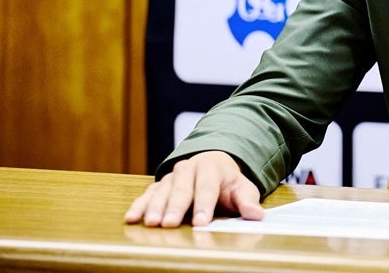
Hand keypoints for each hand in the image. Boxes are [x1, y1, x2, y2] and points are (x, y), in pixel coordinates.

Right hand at [123, 151, 263, 227]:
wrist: (211, 165)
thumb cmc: (227, 183)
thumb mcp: (242, 188)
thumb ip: (248, 201)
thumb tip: (256, 214)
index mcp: (211, 168)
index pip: (208, 188)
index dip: (204, 205)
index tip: (202, 222)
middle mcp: (188, 169)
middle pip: (182, 190)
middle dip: (176, 207)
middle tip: (169, 224)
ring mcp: (171, 177)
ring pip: (162, 192)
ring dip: (155, 207)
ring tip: (151, 223)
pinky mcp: (159, 185)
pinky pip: (147, 194)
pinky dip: (139, 205)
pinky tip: (131, 218)